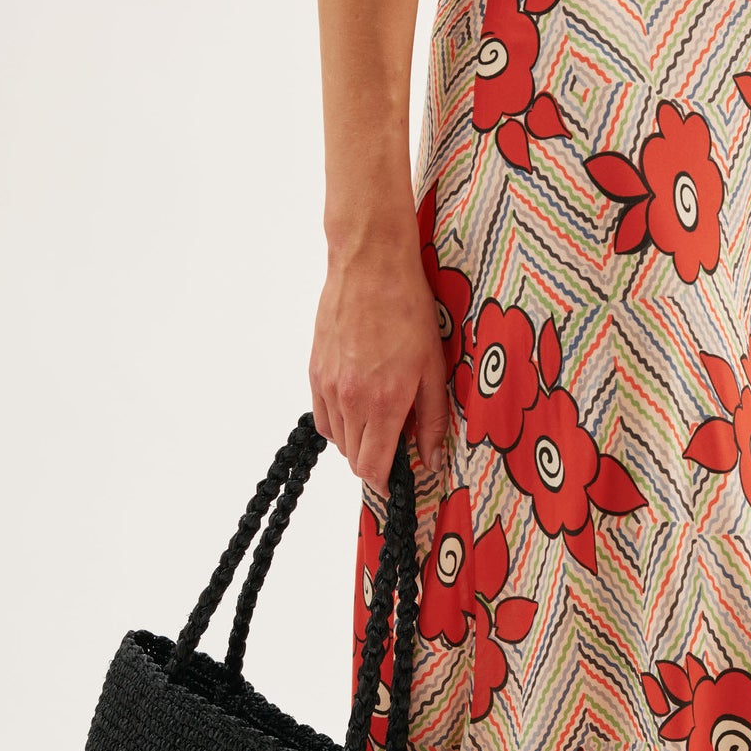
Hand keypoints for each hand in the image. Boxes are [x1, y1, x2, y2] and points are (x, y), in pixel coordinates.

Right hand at [309, 219, 448, 492]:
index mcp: (384, 403)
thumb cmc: (408, 310)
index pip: (372, 467)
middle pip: (354, 458)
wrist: (370, 265)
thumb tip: (431, 461)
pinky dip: (339, 422)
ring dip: (357, 441)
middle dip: (374, 461)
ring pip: (337, 439)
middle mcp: (350, 400)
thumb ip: (432, 421)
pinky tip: (357, 405)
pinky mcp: (315, 371)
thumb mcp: (434, 369)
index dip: (384, 484)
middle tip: (394, 446)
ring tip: (378, 420)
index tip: (395, 484)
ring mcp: (328, 386)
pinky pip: (323, 416)